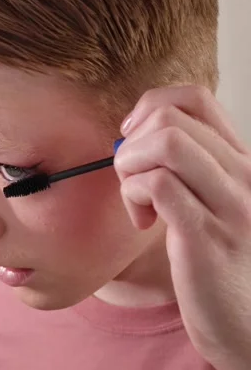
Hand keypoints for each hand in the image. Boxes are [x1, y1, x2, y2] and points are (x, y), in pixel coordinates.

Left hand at [114, 85, 250, 369]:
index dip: (150, 107)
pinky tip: (143, 223)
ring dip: (130, 165)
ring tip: (136, 200)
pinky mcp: (206, 236)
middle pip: (170, 117)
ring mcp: (229, 205)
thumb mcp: (216, 208)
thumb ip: (191, 172)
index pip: (195, 99)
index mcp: (243, 164)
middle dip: (131, 142)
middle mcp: (244, 177)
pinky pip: (157, 185)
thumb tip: (134, 140)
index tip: (134, 142)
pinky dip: (134, 195)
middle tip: (132, 180)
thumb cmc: (222, 271)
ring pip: (164, 142)